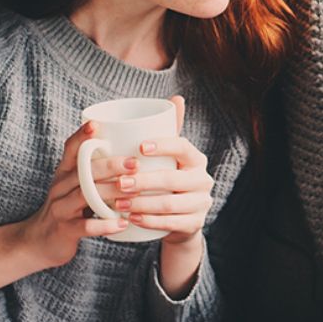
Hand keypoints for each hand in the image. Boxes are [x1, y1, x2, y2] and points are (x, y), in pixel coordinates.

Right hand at [19, 120, 136, 267]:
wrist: (40, 241)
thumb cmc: (69, 208)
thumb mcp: (76, 186)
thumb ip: (95, 171)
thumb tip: (131, 152)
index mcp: (64, 173)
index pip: (70, 150)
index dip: (81, 136)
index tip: (95, 125)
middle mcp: (60, 187)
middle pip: (83, 172)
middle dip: (110, 166)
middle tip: (135, 163)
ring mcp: (61, 208)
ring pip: (85, 196)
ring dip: (111, 192)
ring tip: (135, 192)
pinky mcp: (65, 230)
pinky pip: (85, 226)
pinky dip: (105, 225)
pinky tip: (123, 223)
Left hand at [109, 96, 214, 245]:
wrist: (181, 218)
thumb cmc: (169, 179)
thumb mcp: (170, 156)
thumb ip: (169, 130)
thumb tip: (176, 97)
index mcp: (196, 159)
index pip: (182, 147)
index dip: (162, 146)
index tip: (139, 147)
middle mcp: (203, 180)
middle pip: (173, 179)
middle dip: (144, 181)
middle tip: (119, 182)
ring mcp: (201, 204)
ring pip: (171, 204)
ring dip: (142, 203)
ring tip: (118, 203)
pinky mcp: (194, 224)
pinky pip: (172, 224)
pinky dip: (150, 221)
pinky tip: (133, 218)